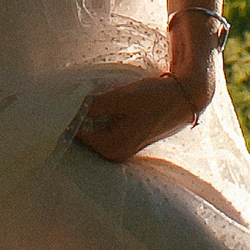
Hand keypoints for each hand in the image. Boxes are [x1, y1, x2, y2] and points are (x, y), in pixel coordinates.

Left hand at [75, 64, 207, 163]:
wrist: (185, 97)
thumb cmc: (154, 97)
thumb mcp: (121, 98)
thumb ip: (93, 106)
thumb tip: (68, 107)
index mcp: (111, 148)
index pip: (77, 133)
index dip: (69, 114)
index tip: (64, 97)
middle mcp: (115, 154)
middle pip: (84, 135)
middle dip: (78, 116)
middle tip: (73, 95)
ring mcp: (121, 149)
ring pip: (93, 131)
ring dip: (89, 116)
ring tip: (86, 97)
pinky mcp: (126, 139)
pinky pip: (103, 129)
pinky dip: (99, 118)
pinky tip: (100, 103)